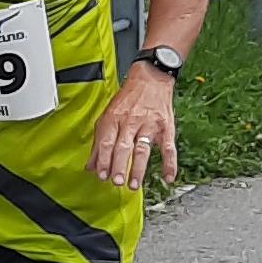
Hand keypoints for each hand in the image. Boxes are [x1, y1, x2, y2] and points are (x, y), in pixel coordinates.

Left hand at [91, 67, 178, 192]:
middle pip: (123, 147)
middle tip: (116, 182)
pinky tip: (168, 177)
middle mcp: (131, 121)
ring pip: (142, 149)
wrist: (151, 78)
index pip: (106, 142)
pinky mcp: (166, 126)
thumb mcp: (109, 115)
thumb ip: (99, 141)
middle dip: (119, 166)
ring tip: (134, 184)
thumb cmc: (128, 98)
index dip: (103, 160)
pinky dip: (170, 163)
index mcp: (114, 118)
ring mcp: (149, 124)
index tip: (101, 175)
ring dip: (138, 169)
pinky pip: (168, 147)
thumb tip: (91, 165)